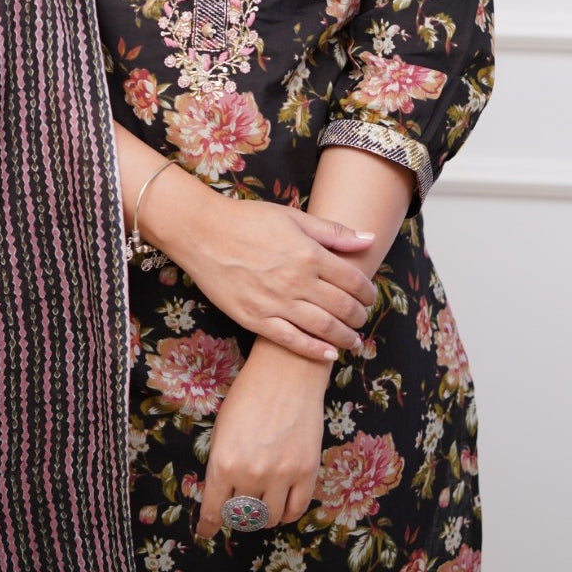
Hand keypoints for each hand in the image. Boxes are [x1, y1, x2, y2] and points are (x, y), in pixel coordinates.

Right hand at [155, 183, 377, 361]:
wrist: (202, 233)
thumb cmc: (248, 220)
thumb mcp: (293, 217)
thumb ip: (333, 232)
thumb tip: (369, 239)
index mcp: (309, 254)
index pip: (353, 281)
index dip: (367, 292)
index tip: (369, 296)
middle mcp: (296, 281)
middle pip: (343, 307)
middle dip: (359, 317)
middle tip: (362, 319)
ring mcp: (276, 303)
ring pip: (323, 328)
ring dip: (345, 337)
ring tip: (353, 341)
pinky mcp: (255, 319)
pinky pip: (292, 341)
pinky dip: (315, 351)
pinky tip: (328, 354)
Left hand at [195, 341, 326, 538]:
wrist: (287, 373)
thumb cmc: (248, 395)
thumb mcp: (222, 430)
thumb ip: (221, 465)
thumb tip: (222, 495)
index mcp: (223, 463)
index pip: (214, 511)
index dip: (208, 526)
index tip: (207, 531)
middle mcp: (251, 475)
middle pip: (242, 516)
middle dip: (237, 515)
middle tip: (238, 506)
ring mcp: (281, 475)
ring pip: (269, 517)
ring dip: (262, 516)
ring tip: (261, 504)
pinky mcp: (307, 471)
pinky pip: (296, 509)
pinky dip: (287, 513)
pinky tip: (282, 505)